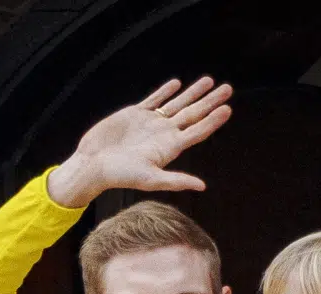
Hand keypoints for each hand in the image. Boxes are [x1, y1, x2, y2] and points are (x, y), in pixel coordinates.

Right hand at [46, 77, 233, 207]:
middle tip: (228, 88)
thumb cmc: (120, 175)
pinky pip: (154, 100)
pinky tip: (176, 84)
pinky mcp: (135, 115)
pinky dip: (165, 92)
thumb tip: (202, 187)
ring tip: (209, 80)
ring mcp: (150, 123)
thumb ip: (177, 180)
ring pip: (177, 104)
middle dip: (210, 101)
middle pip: (193, 114)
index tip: (228, 108)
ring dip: (193, 92)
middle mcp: (163, 134)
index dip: (213, 120)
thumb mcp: (150, 179)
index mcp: (170, 147)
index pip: (197, 131)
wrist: (93, 164)